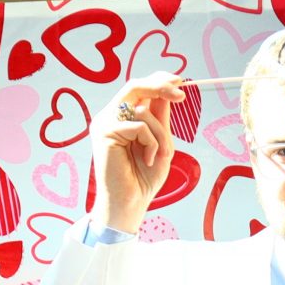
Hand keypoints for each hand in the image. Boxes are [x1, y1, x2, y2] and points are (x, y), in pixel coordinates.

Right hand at [95, 79, 181, 233]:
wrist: (130, 204)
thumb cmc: (143, 178)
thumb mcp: (160, 143)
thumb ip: (160, 118)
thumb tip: (169, 92)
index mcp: (122, 117)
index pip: (138, 89)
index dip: (158, 80)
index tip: (179, 81)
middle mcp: (110, 117)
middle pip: (134, 86)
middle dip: (160, 86)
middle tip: (180, 95)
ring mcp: (105, 123)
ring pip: (141, 109)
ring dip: (161, 132)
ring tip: (162, 154)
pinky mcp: (104, 133)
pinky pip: (139, 125)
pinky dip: (152, 143)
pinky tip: (149, 160)